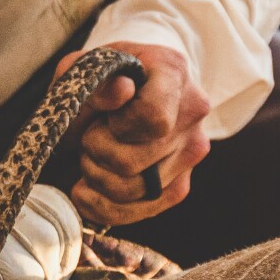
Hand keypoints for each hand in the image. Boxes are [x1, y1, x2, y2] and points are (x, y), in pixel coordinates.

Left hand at [54, 42, 210, 227]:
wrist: (131, 88)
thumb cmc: (106, 77)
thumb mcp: (89, 66)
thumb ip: (98, 78)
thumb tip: (121, 91)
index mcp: (173, 71)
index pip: (153, 118)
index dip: (117, 127)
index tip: (106, 117)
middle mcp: (193, 112)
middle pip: (133, 161)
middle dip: (94, 153)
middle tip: (87, 137)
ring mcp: (191, 153)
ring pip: (133, 190)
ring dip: (96, 178)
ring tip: (90, 156)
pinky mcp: (180, 185)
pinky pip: (137, 212)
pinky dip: (102, 206)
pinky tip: (86, 189)